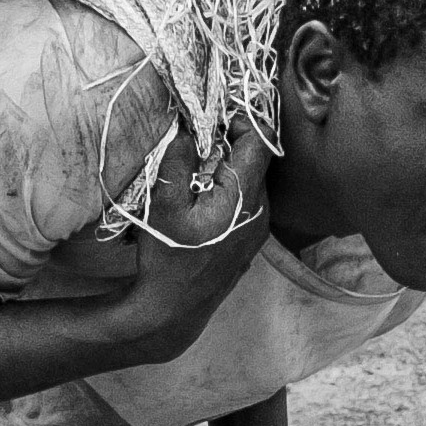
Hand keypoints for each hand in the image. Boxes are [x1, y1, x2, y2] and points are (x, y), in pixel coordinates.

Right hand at [75, 125, 270, 348]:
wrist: (174, 309)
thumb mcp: (163, 204)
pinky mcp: (250, 237)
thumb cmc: (166, 257)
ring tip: (197, 163)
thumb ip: (177, 160)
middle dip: (230, 139)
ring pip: (252, 177)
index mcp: (245, 198)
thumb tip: (187, 126)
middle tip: (198, 135)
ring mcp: (259, 226)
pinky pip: (247, 197)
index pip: (259, 140)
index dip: (239, 118)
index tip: (210, 116)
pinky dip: (228, 184)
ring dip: (228, 163)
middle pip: (256, 157)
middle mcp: (261, 210)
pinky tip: (202, 192)